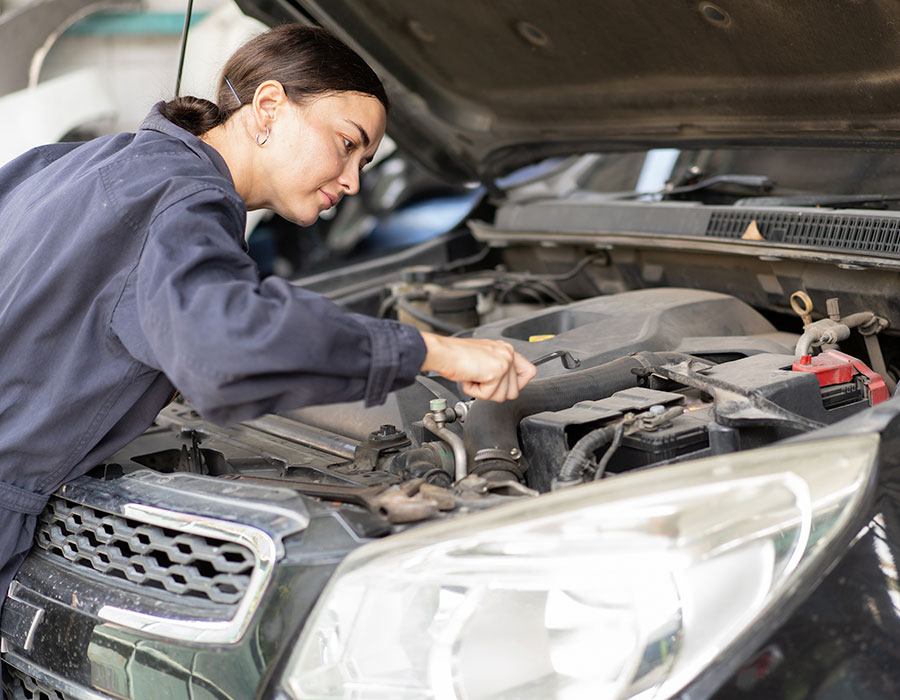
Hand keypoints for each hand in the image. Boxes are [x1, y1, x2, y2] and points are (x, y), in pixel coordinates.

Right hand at [419, 332, 536, 401]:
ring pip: (503, 396)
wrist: (443, 353)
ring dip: (485, 392)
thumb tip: (505, 385)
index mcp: (505, 350)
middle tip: (479, 379)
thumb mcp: (483, 359)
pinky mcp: (496, 372)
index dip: (516, 384)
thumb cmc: (455, 355)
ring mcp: (504, 362)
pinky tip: (470, 378)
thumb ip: (497, 368)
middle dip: (494, 391)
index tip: (501, 385)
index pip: (528, 372)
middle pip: (514, 390)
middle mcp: (507, 354)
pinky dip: (476, 391)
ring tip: (474, 376)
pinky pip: (489, 395)